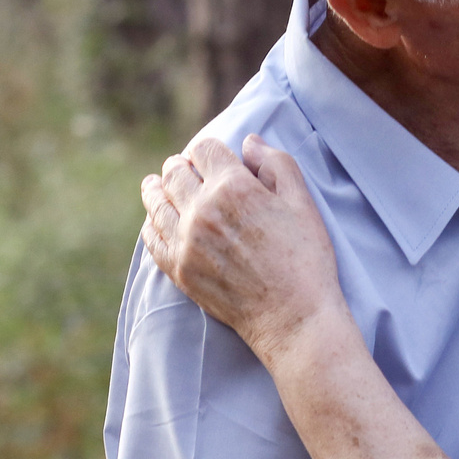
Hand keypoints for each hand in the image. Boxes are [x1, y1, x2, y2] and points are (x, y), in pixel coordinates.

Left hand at [141, 136, 349, 359]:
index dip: (208, 148)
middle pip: (175, 173)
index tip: (211, 155)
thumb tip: (249, 141)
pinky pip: (153, 239)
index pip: (204, 149)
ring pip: (156, 203)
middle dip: (180, 165)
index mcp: (233, 187)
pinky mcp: (179, 270)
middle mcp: (202, 211)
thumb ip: (276, 163)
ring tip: (154, 185)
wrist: (294, 317)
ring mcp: (186, 242)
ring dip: (156, 189)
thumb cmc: (305, 258)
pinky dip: (152, 224)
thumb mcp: (302, 202)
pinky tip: (155, 221)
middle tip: (182, 167)